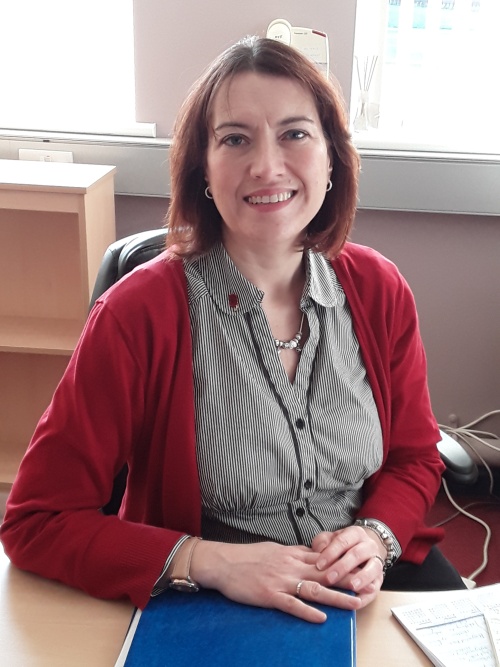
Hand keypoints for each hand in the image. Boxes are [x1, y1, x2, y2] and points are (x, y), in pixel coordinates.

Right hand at [190, 540, 361, 622]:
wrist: (223, 563)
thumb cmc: (247, 556)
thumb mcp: (274, 549)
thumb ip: (294, 553)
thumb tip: (311, 555)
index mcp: (292, 555)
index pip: (324, 558)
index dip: (344, 564)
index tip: (362, 568)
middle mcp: (290, 566)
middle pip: (325, 573)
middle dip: (349, 580)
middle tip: (369, 586)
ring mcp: (281, 581)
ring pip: (314, 589)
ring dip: (336, 597)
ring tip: (354, 603)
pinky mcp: (269, 595)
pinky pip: (292, 604)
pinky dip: (308, 611)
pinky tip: (321, 618)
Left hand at [311, 526, 385, 607]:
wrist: (363, 552)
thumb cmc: (340, 547)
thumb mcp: (329, 540)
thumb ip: (322, 542)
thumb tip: (320, 550)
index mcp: (356, 533)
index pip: (343, 541)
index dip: (330, 553)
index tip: (319, 565)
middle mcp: (369, 546)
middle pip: (357, 554)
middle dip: (342, 567)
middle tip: (329, 578)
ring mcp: (377, 562)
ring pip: (372, 568)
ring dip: (362, 578)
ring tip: (352, 586)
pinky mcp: (380, 579)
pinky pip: (376, 587)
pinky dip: (367, 595)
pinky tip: (357, 601)